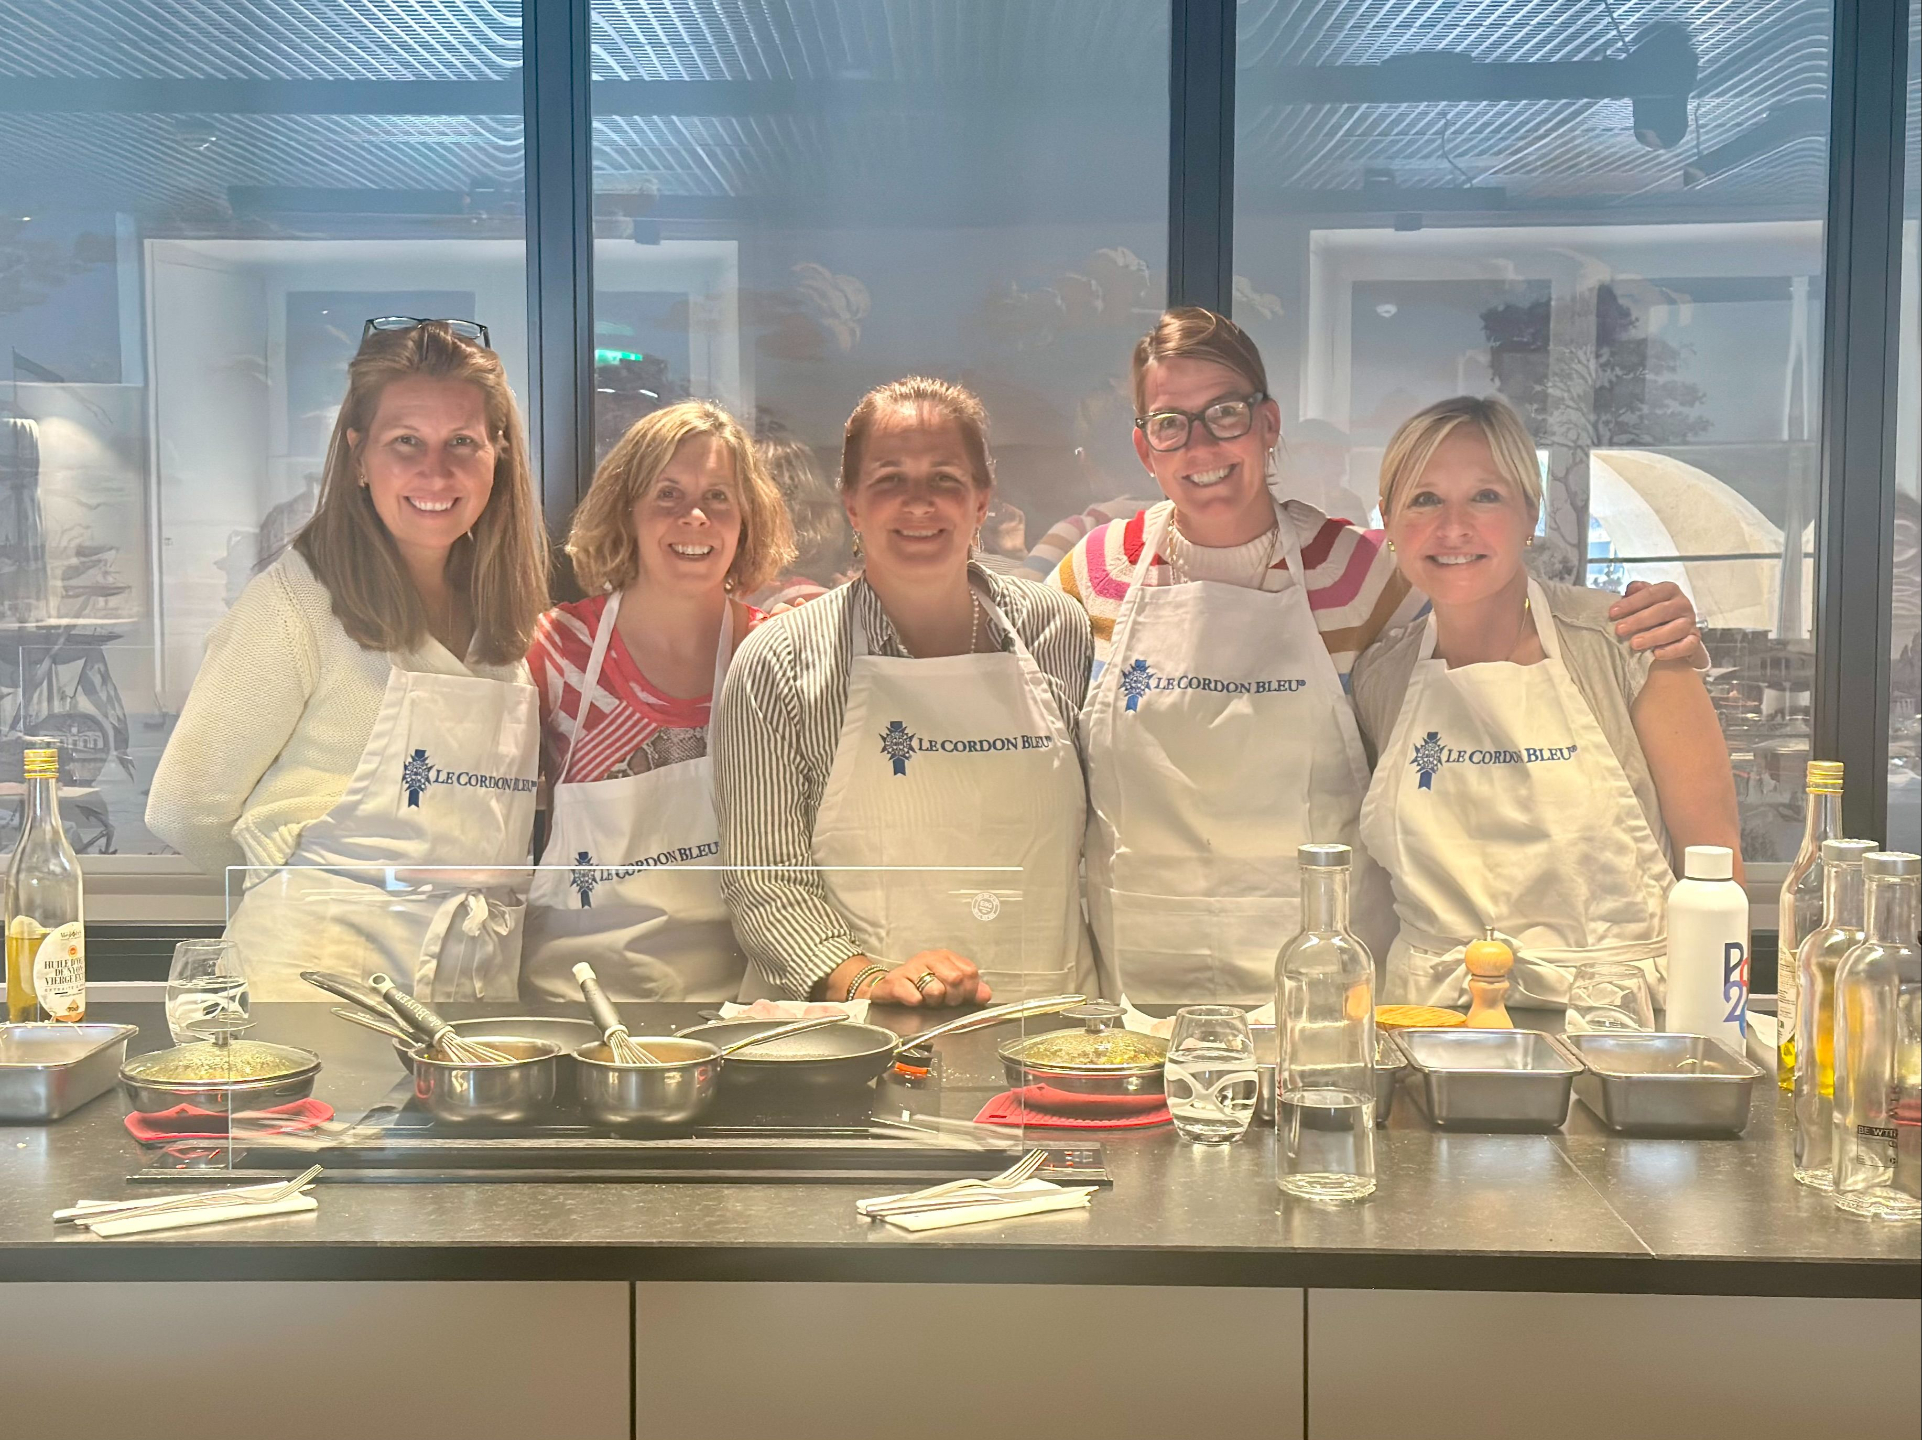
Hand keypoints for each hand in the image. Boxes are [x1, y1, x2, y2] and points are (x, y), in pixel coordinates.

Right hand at [867, 950, 991, 1007]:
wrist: (886, 989)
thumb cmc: (918, 987)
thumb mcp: (947, 986)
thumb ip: (969, 990)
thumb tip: (986, 994)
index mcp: (945, 957)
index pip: (970, 972)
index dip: (969, 991)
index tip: (960, 999)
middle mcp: (929, 958)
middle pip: (956, 979)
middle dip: (952, 998)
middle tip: (942, 1001)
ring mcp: (911, 968)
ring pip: (935, 989)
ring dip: (932, 1002)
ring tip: (925, 1000)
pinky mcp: (895, 982)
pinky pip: (913, 996)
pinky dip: (915, 1002)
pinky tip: (912, 1000)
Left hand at [1610, 580, 1706, 665]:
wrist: (1676, 634)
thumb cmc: (1654, 614)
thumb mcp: (1644, 601)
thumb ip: (1636, 593)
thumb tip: (1630, 589)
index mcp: (1669, 590)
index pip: (1650, 593)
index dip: (1631, 602)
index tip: (1612, 613)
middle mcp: (1682, 604)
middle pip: (1662, 610)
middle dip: (1638, 620)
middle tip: (1619, 630)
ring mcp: (1690, 622)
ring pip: (1675, 628)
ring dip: (1653, 636)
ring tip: (1634, 644)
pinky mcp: (1694, 639)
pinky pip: (1687, 645)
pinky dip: (1673, 650)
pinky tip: (1656, 654)